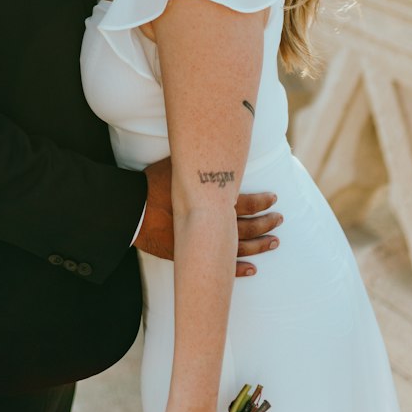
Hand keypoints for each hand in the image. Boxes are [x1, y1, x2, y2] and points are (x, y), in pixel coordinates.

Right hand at [134, 161, 281, 276]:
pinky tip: (252, 269)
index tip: (275, 199)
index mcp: (212, 201)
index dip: (263, 201)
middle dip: (266, 223)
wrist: (131, 211)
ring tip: (273, 242)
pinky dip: (238, 269)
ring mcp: (202, 243)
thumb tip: (209, 142)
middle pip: (248, 226)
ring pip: (239, 247)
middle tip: (280, 220)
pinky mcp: (192, 255)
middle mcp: (212, 224)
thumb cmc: (152, 185)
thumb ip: (197, 161)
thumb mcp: (177, 166)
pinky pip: (220, 266)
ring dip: (259, 246)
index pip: (246, 202)